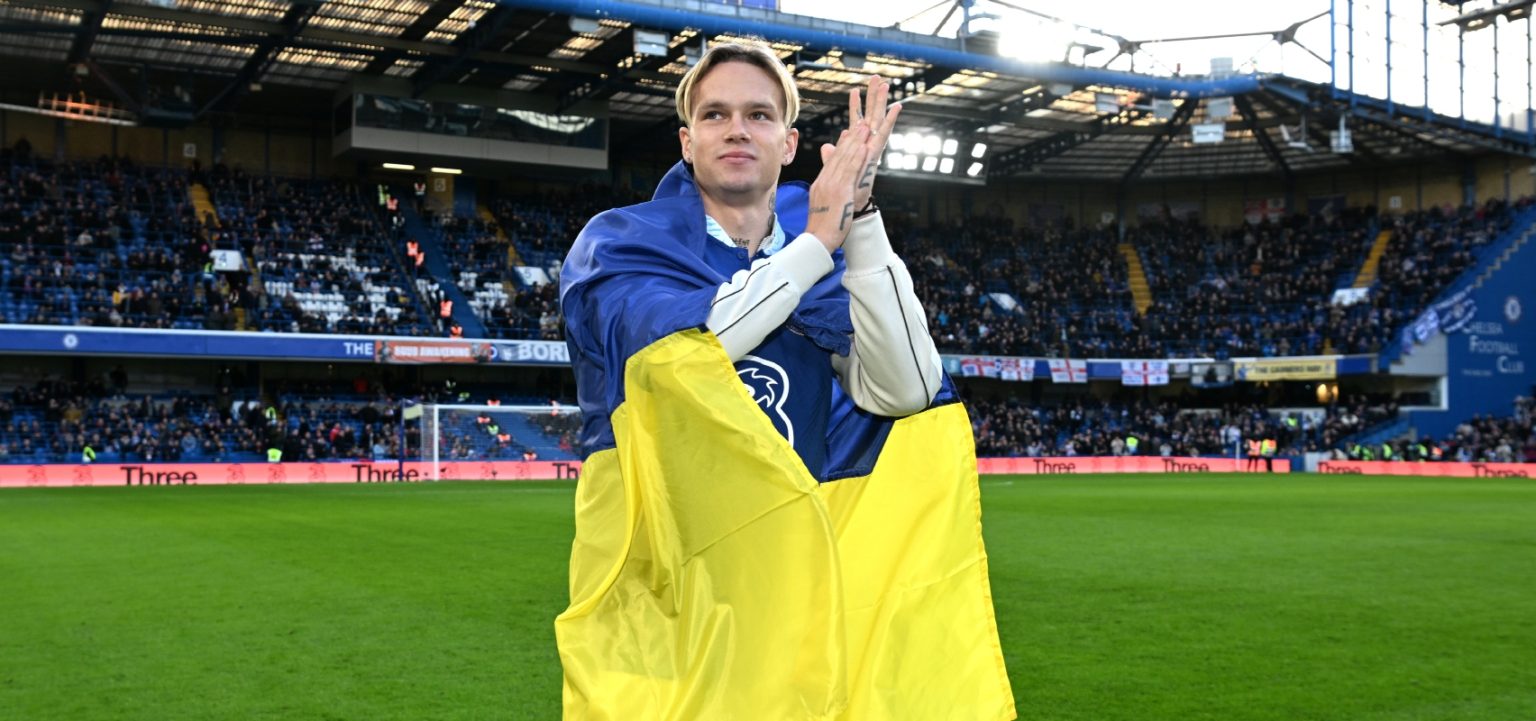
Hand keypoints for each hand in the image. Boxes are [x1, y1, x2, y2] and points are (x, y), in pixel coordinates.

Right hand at [806, 123, 870, 252]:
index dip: (842, 145)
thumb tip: (830, 184)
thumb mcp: (823, 205)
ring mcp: (832, 185)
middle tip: (861, 124)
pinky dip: (857, 158)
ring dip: (856, 142)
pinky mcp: (840, 191)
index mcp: (821, 184)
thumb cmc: (822, 228)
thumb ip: (827, 191)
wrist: (818, 239)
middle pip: (839, 155)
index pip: (832, 160)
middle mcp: (825, 181)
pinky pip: (850, 171)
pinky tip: (864, 147)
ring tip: (866, 128)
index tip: (850, 133)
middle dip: (851, 138)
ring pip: (845, 159)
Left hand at [831, 76, 902, 213]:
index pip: (855, 122)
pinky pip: (884, 134)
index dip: (856, 106)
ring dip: (882, 102)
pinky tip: (896, 106)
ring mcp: (871, 150)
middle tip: (876, 77)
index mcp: (856, 148)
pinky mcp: (876, 156)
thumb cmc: (842, 195)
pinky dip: (890, 120)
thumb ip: (833, 156)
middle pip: (869, 116)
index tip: (856, 89)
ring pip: (878, 120)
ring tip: (885, 83)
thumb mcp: (834, 171)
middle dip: (872, 97)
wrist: (846, 211)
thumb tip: (829, 145)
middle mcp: (865, 147)